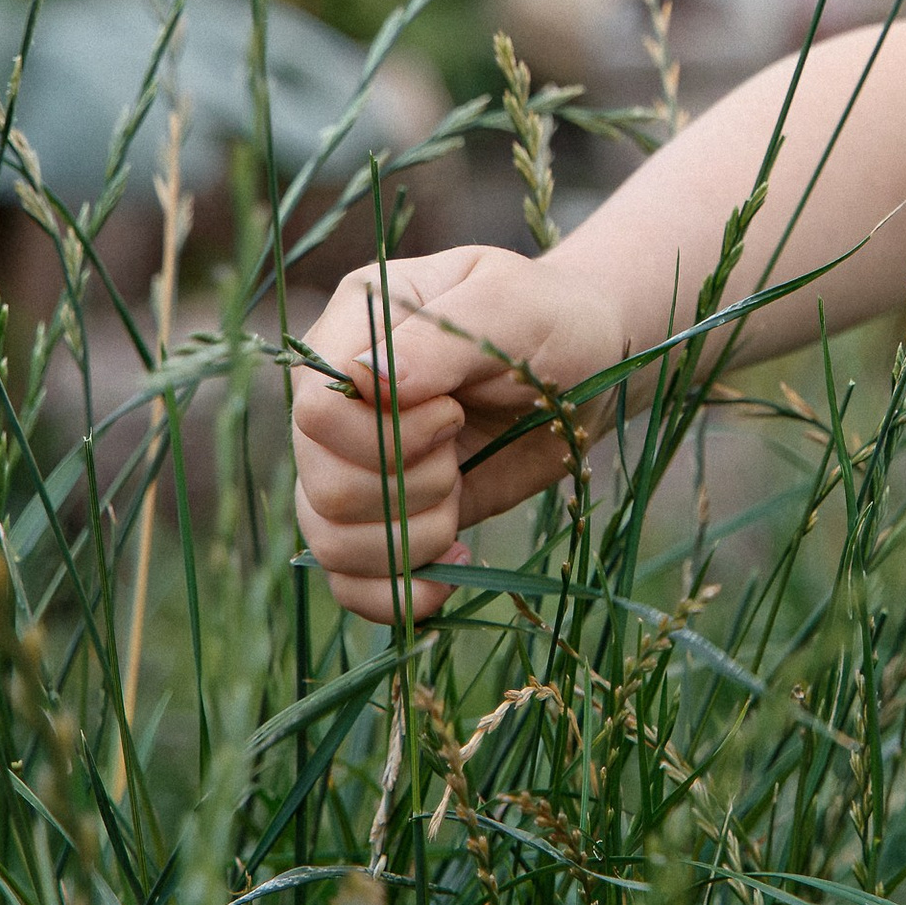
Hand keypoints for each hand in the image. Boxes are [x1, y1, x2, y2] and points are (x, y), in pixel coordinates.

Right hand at [290, 246, 629, 621]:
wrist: (589, 364)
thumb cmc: (552, 320)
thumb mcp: (508, 309)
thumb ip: (437, 342)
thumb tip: (362, 378)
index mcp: (353, 328)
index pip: (315, 411)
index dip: (382, 435)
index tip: (452, 415)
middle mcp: (339, 400)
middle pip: (320, 485)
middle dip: (406, 488)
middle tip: (459, 454)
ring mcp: (356, 462)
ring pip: (329, 541)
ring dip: (407, 540)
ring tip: (457, 504)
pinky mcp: (387, 515)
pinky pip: (351, 582)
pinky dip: (396, 594)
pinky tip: (446, 576)